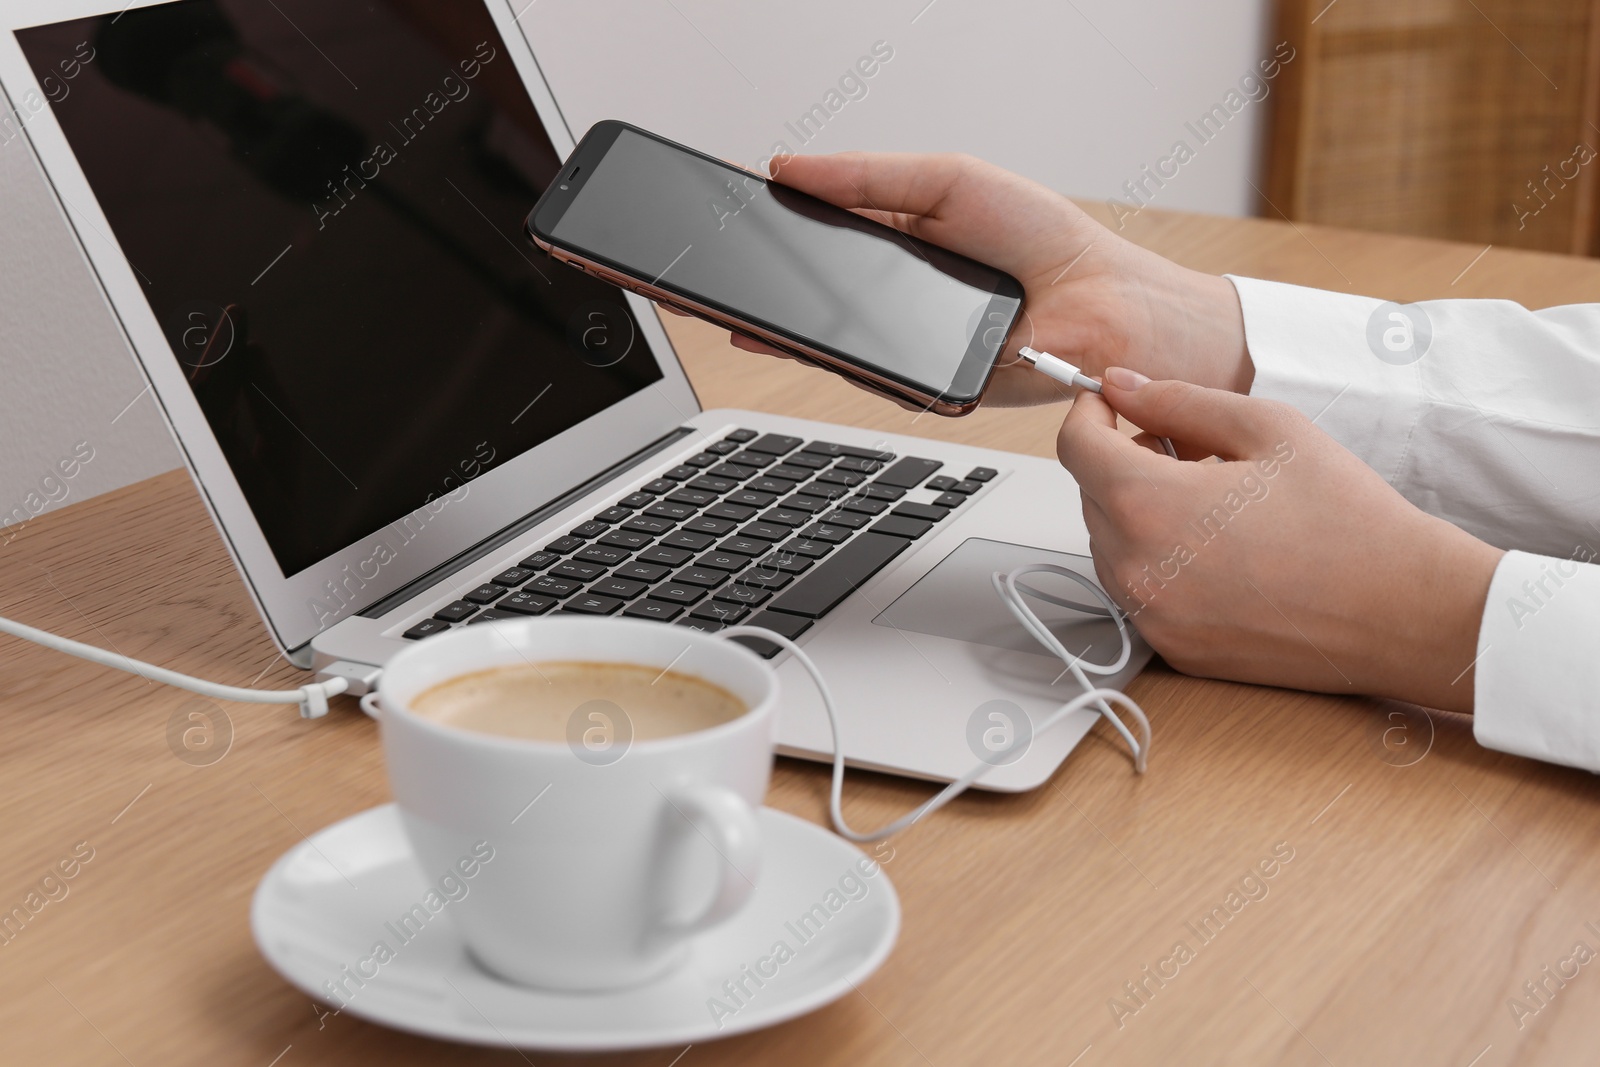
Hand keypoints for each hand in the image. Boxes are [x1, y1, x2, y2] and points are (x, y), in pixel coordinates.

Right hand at [712, 152, 1253, 405]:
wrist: (1115, 310)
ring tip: (718, 300)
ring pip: (822, 340)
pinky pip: (862, 373)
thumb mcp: (948, 182)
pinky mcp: (921, 389)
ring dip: (768, 322)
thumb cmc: (1047, 241)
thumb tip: (787, 166)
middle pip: (804, 296)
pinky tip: (782, 332)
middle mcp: (894, 304)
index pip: (812, 239)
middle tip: (693, 265)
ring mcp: (904, 349)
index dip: (761, 234)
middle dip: (746, 282)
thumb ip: (869, 175)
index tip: (708, 217)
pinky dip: (825, 354)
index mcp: (897, 246)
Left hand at [1055, 368, 1504, 711]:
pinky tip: (1221, 548)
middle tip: (1191, 448)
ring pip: (1110, 545)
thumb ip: (1177, 401)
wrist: (1403, 612)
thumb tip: (1122, 386)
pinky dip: (1160, 560)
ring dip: (1140, 513)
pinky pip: (1139, 590)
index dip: (1089, 413)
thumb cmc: (1348, 517)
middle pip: (1091, 495)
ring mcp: (1150, 616)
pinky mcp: (1173, 649)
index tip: (1113, 403)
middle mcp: (1134, 568)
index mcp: (1147, 505)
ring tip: (1214, 499)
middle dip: (1125, 461)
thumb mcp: (1266, 428)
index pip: (1075, 447)